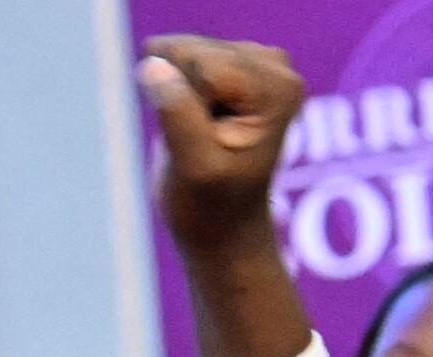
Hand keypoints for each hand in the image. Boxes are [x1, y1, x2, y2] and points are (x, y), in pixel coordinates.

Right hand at [138, 37, 304, 245]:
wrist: (224, 228)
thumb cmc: (208, 207)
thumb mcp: (192, 168)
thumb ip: (177, 114)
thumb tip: (154, 64)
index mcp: (275, 91)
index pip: (203, 65)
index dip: (182, 101)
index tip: (195, 141)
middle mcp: (278, 69)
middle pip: (197, 52)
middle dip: (180, 93)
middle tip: (194, 137)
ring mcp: (262, 65)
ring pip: (189, 53)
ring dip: (179, 92)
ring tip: (197, 130)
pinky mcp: (242, 66)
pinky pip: (188, 57)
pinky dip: (181, 88)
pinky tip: (197, 119)